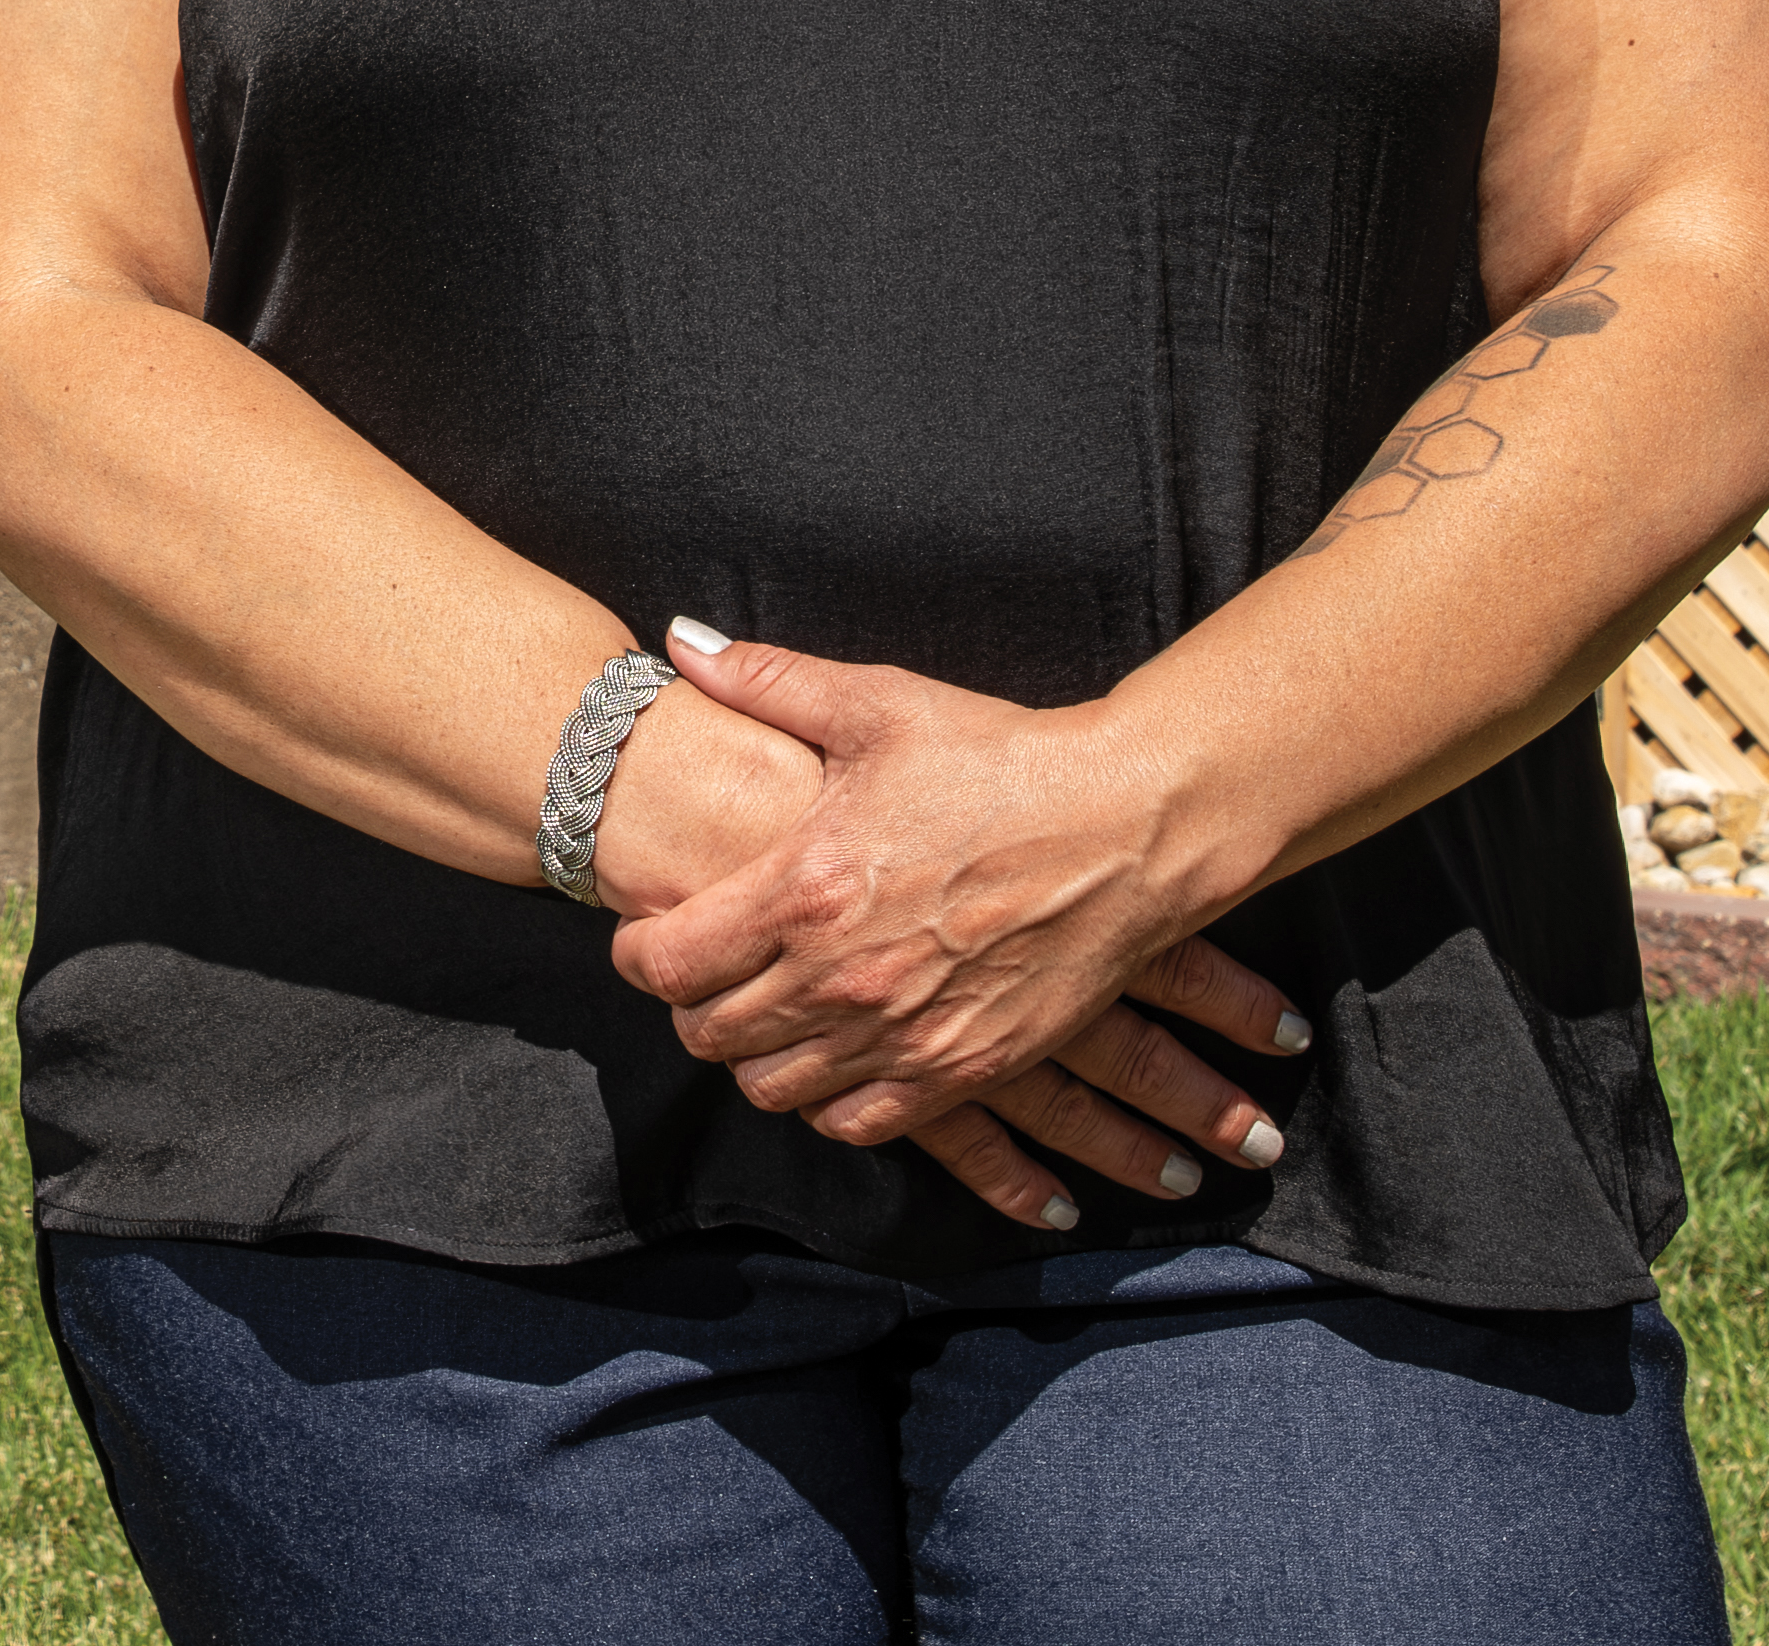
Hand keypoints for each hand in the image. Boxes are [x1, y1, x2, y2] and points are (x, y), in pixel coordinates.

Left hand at [609, 622, 1302, 1223]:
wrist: (1130, 826)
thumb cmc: (1004, 759)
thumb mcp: (880, 704)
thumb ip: (768, 680)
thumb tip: (680, 644)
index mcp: (805, 887)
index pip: (665, 963)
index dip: (638, 952)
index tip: (649, 931)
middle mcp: (841, 977)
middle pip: (706, 1035)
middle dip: (688, 1005)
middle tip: (707, 970)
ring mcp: (903, 1034)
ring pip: (772, 1089)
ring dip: (754, 1055)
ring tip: (768, 1009)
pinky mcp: (962, 1070)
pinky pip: (855, 1123)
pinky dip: (828, 1099)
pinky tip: (835, 1053)